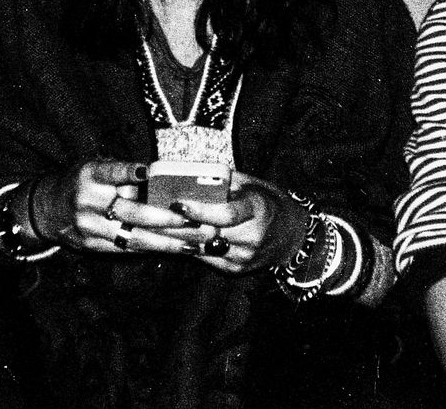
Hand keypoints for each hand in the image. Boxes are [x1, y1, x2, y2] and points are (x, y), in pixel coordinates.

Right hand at [32, 160, 190, 253]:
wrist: (48, 209)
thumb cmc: (83, 182)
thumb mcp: (96, 167)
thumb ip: (123, 173)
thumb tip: (164, 178)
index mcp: (90, 175)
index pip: (111, 172)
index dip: (128, 172)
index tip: (148, 171)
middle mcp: (88, 201)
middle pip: (131, 212)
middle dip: (166, 219)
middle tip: (195, 221)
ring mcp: (90, 227)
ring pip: (134, 237)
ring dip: (168, 242)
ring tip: (195, 242)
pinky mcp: (93, 247)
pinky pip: (127, 249)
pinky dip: (154, 249)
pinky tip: (176, 250)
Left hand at [164, 173, 309, 273]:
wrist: (292, 235)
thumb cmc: (268, 202)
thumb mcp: (252, 185)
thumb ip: (224, 181)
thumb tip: (189, 175)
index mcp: (258, 209)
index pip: (226, 214)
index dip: (199, 211)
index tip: (177, 203)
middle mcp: (253, 236)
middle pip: (209, 233)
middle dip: (178, 226)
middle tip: (152, 215)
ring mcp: (245, 256)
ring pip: (204, 248)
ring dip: (178, 238)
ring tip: (155, 227)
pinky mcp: (237, 269)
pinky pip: (207, 259)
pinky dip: (189, 248)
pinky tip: (172, 239)